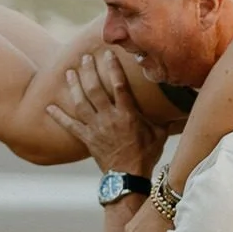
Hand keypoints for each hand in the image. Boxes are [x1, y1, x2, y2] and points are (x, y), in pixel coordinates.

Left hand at [46, 47, 168, 177]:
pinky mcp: (87, 139)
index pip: (119, 85)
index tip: (108, 53)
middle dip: (89, 71)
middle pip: (96, 89)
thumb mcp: (159, 135)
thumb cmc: (146, 156)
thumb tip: (182, 106)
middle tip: (84, 58)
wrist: (128, 178)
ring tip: (69, 72)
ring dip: (74, 86)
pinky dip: (59, 116)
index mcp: (127, 115)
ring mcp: (96, 128)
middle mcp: (109, 118)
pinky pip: (70, 126)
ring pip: (81, 103)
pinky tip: (49, 107)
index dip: (113, 68)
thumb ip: (165, 119)